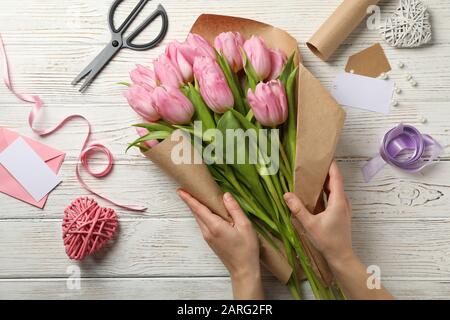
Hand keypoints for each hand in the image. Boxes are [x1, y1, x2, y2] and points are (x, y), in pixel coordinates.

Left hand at [177, 189, 263, 299]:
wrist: (243, 269)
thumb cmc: (247, 249)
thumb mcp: (245, 226)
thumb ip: (234, 209)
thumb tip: (225, 195)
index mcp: (215, 226)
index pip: (198, 209)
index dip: (188, 199)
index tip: (180, 190)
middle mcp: (208, 232)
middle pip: (196, 213)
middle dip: (191, 200)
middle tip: (188, 188)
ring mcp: (208, 237)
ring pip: (199, 218)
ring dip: (196, 208)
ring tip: (197, 196)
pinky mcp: (210, 241)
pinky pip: (203, 224)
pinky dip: (202, 215)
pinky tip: (207, 210)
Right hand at [283, 161, 393, 299]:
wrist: (341, 256)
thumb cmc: (327, 240)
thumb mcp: (310, 224)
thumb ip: (298, 209)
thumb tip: (287, 194)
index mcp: (338, 201)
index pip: (336, 177)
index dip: (331, 165)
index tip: (324, 155)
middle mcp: (343, 202)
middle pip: (336, 182)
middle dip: (326, 172)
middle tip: (313, 163)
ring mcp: (344, 208)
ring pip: (335, 190)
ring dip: (326, 182)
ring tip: (313, 175)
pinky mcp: (341, 213)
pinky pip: (334, 197)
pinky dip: (326, 191)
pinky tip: (316, 193)